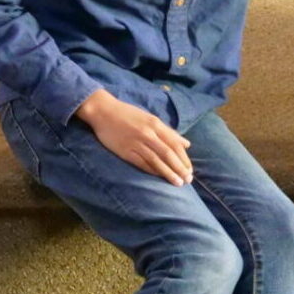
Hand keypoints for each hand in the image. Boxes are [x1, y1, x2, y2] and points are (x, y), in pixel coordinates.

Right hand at [75, 89, 193, 185]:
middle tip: (188, 179)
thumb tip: (187, 144)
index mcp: (156, 124)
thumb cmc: (129, 114)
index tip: (190, 170)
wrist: (103, 111)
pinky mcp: (125, 151)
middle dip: (180, 168)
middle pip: (168, 153)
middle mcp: (148, 134)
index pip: (175, 144)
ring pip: (156, 160)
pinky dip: (153, 171)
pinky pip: (142, 163)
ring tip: (178, 183)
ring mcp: (136, 143)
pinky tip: (160, 178)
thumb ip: (169, 132)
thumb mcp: (151, 119)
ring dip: (168, 173)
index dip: (184, 159)